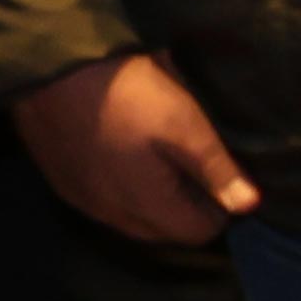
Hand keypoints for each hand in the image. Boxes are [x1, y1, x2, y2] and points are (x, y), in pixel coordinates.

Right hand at [6, 49, 259, 242]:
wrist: (51, 67)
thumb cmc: (129, 94)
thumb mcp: (186, 126)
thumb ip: (218, 170)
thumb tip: (249, 206)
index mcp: (145, 206)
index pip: (198, 233)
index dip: (219, 208)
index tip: (223, 176)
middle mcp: (109, 214)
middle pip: (164, 230)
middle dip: (187, 207)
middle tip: (197, 165)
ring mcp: (80, 199)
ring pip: (131, 218)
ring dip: (153, 199)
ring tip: (163, 158)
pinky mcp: (60, 181)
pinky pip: (102, 202)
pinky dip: (122, 188)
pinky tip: (127, 154)